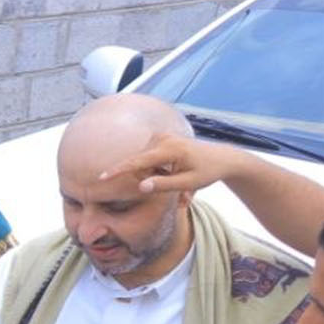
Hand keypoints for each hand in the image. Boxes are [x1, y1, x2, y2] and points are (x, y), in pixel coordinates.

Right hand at [98, 130, 241, 194]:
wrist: (221, 158)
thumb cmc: (207, 171)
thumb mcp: (189, 183)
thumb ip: (164, 185)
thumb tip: (141, 187)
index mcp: (170, 149)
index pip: (138, 162)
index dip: (119, 171)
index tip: (102, 177)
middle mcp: (162, 138)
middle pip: (140, 165)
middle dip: (150, 178)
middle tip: (176, 186)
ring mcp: (160, 136)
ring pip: (143, 162)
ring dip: (155, 174)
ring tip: (177, 176)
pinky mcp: (159, 137)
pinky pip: (148, 158)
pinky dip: (157, 168)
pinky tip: (173, 169)